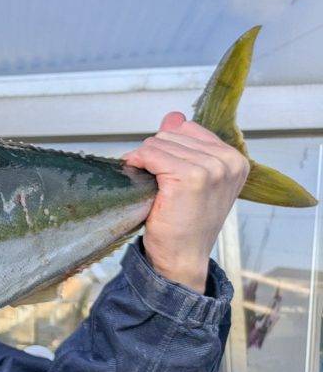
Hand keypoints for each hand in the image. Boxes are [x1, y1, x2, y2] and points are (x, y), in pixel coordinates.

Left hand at [123, 112, 248, 291]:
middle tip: (155, 182)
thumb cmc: (186, 221)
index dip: (168, 147)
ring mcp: (211, 168)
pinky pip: (150, 154)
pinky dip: (137, 163)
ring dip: (144, 161)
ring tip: (151, 186)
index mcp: (235, 158)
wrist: (183, 256)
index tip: (165, 171)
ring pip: (158, 143)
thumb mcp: (191, 177)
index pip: (187, 129)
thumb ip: (184, 144)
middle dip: (154, 154)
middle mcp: (228, 160)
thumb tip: (173, 115)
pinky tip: (140, 181)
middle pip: (171, 134)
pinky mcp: (190, 177)